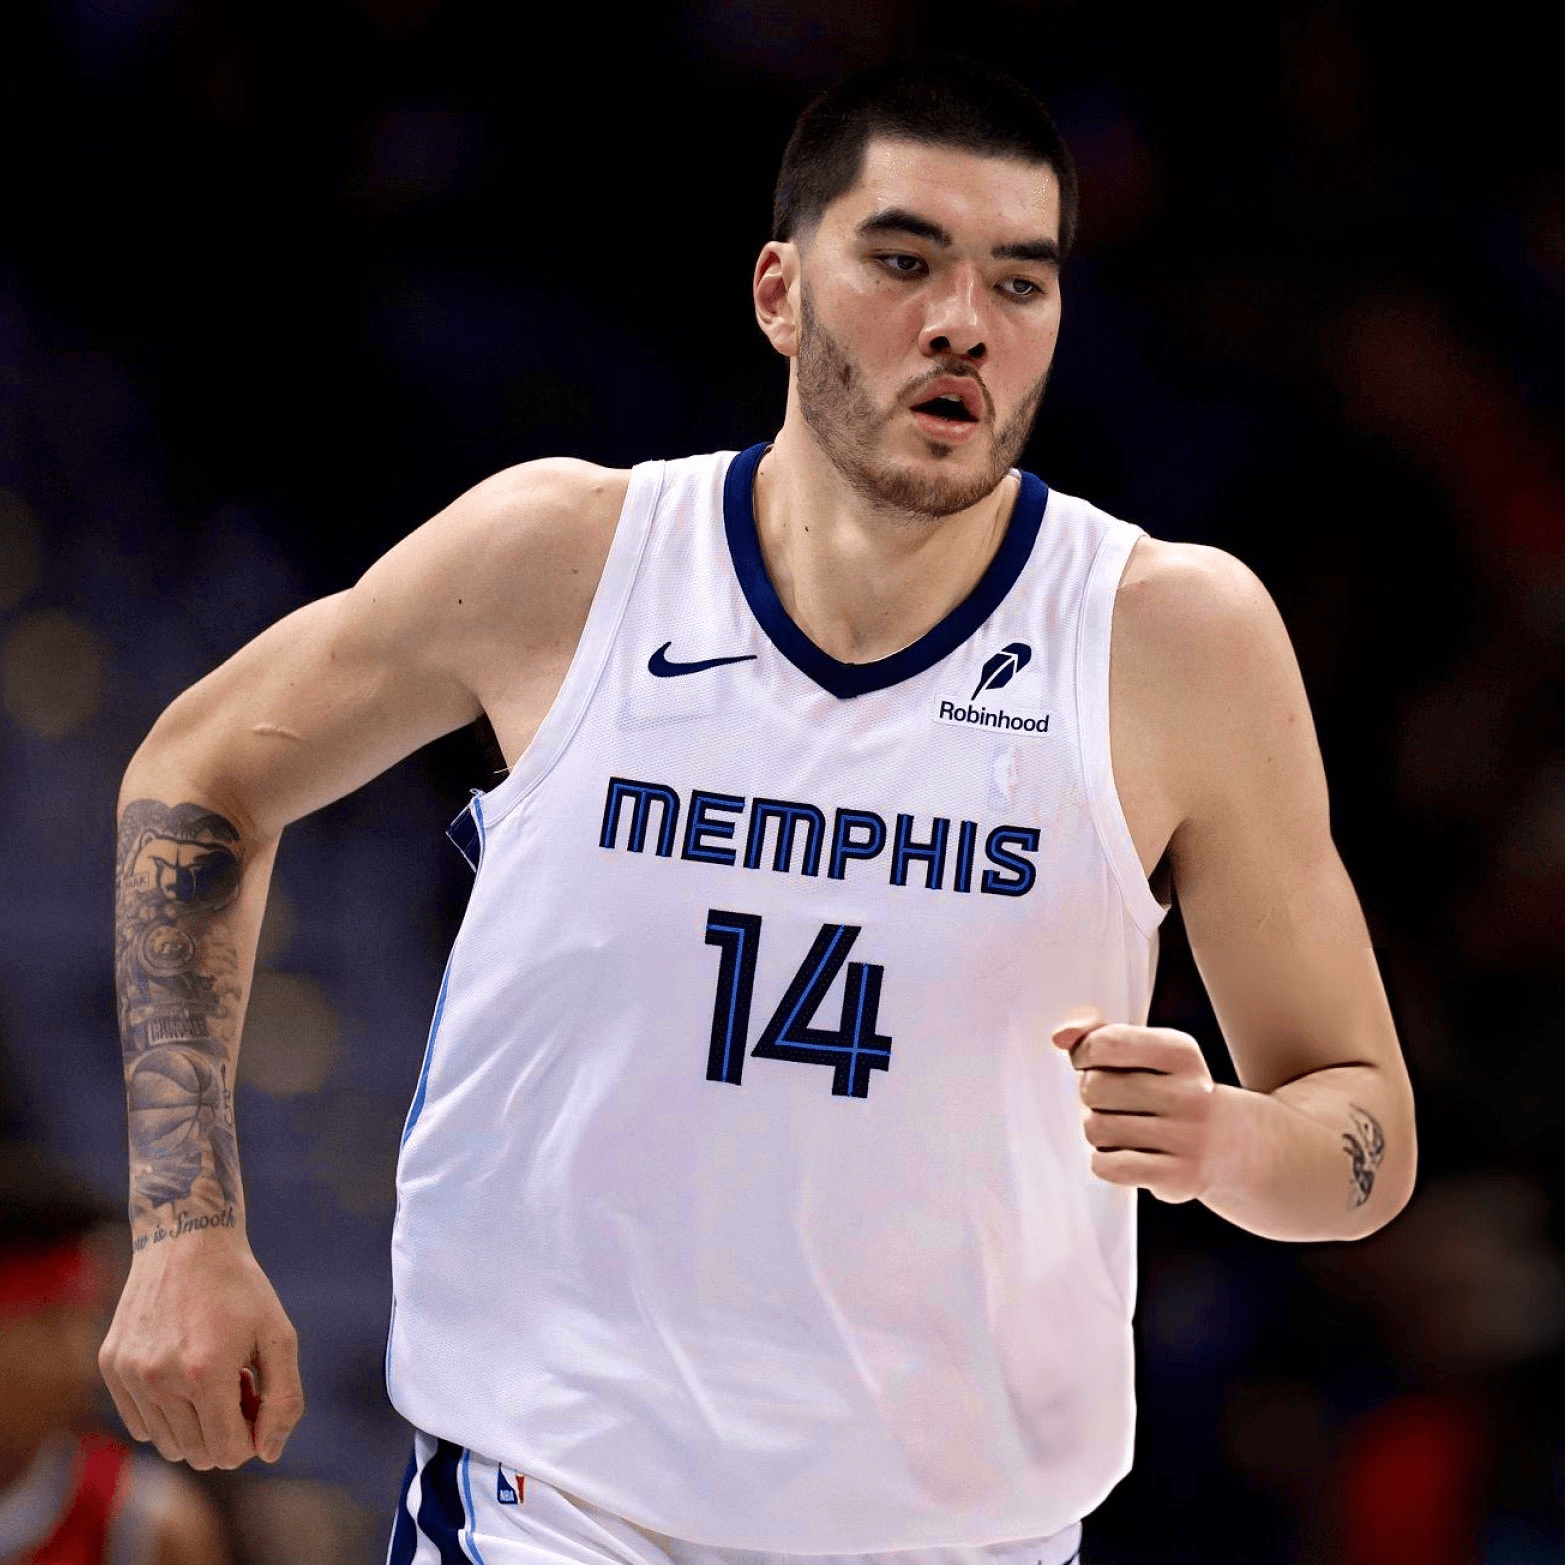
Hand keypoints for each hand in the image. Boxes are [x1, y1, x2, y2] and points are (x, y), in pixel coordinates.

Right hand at [99, 1231, 303, 1469]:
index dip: (252, 1435)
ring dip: (196, 1424)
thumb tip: (269, 1453)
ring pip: (167, 1444)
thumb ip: (285, 1398)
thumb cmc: (241, 1289)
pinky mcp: (110, 1367)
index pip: (229, 1452)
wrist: (186, 1240)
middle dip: (226, 1429)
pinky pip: (140, 1424)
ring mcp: (129, 1375)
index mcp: (206, 1374)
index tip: (258, 1397)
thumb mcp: (279, 1335)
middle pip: (198, 1454)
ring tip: (211, 1377)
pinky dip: (166, 1414)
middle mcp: (160, 1380)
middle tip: (239, 1384)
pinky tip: (183, 1373)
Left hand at [1051, 1010, 1230, 1203]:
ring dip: (1097, 1129)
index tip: (1089, 1062)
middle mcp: (1189, 1093)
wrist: (1233, 1143)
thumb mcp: (1150, 1053)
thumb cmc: (1173, 1091)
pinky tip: (1125, 1153)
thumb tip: (1061, 1035)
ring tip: (1121, 1127)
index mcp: (1180, 1053)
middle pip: (1095, 1088)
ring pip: (1096, 1128)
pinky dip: (1103, 1161)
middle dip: (1091, 1094)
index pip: (1108, 1043)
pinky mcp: (1178, 1177)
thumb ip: (1100, 1034)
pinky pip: (1106, 1166)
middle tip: (1111, 1101)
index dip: (1083, 1053)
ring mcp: (1186, 1138)